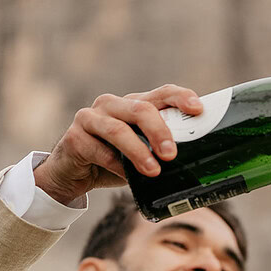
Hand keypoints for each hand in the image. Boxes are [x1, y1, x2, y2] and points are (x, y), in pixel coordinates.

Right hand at [35, 85, 202, 204]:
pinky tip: (126, 177)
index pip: (161, 94)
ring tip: (153, 171)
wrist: (72, 174)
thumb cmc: (112, 160)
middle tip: (171, 154)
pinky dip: (115, 166)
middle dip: (159, 131)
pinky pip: (99, 151)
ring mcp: (90, 118)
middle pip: (141, 109)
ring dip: (138, 152)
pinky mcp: (74, 137)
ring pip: (118, 130)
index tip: (198, 110)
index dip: (180, 97)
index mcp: (133, 104)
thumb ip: (158, 148)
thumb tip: (195, 161)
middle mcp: (112, 105)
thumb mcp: (139, 152)